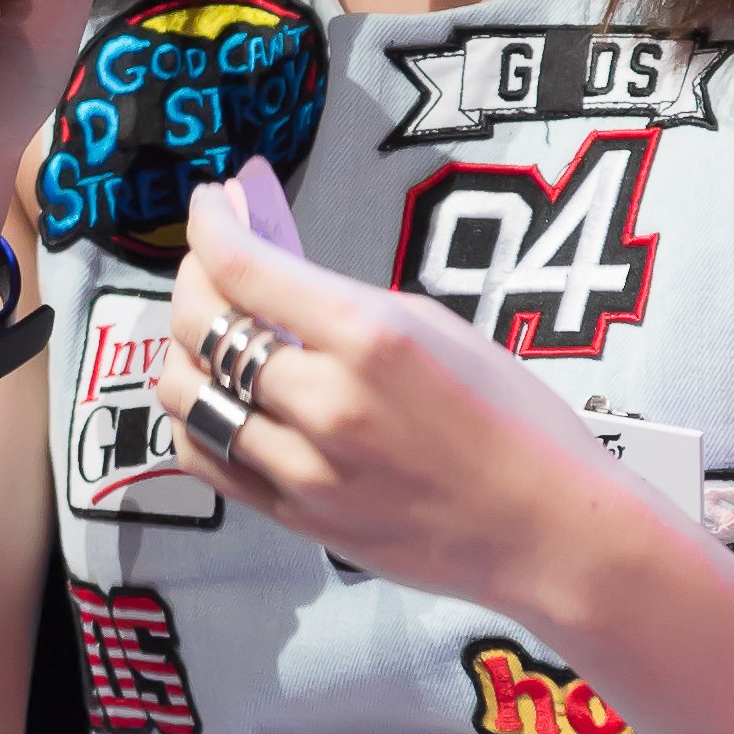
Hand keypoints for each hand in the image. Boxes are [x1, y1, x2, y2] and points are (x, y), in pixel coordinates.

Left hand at [156, 171, 639, 619]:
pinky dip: (199, 420)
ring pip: (186, 396)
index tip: (211, 204)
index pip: (244, 267)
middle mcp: (325, 402)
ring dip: (185, 350)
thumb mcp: (437, 325)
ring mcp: (305, 469)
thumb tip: (273, 256)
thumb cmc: (515, 419)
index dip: (210, 223)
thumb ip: (344, 297)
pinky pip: (209, 460)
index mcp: (369, 337)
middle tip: (214, 261)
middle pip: (200, 326)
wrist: (549, 529)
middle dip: (194, 275)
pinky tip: (221, 398)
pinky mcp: (297, 519)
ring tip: (212, 331)